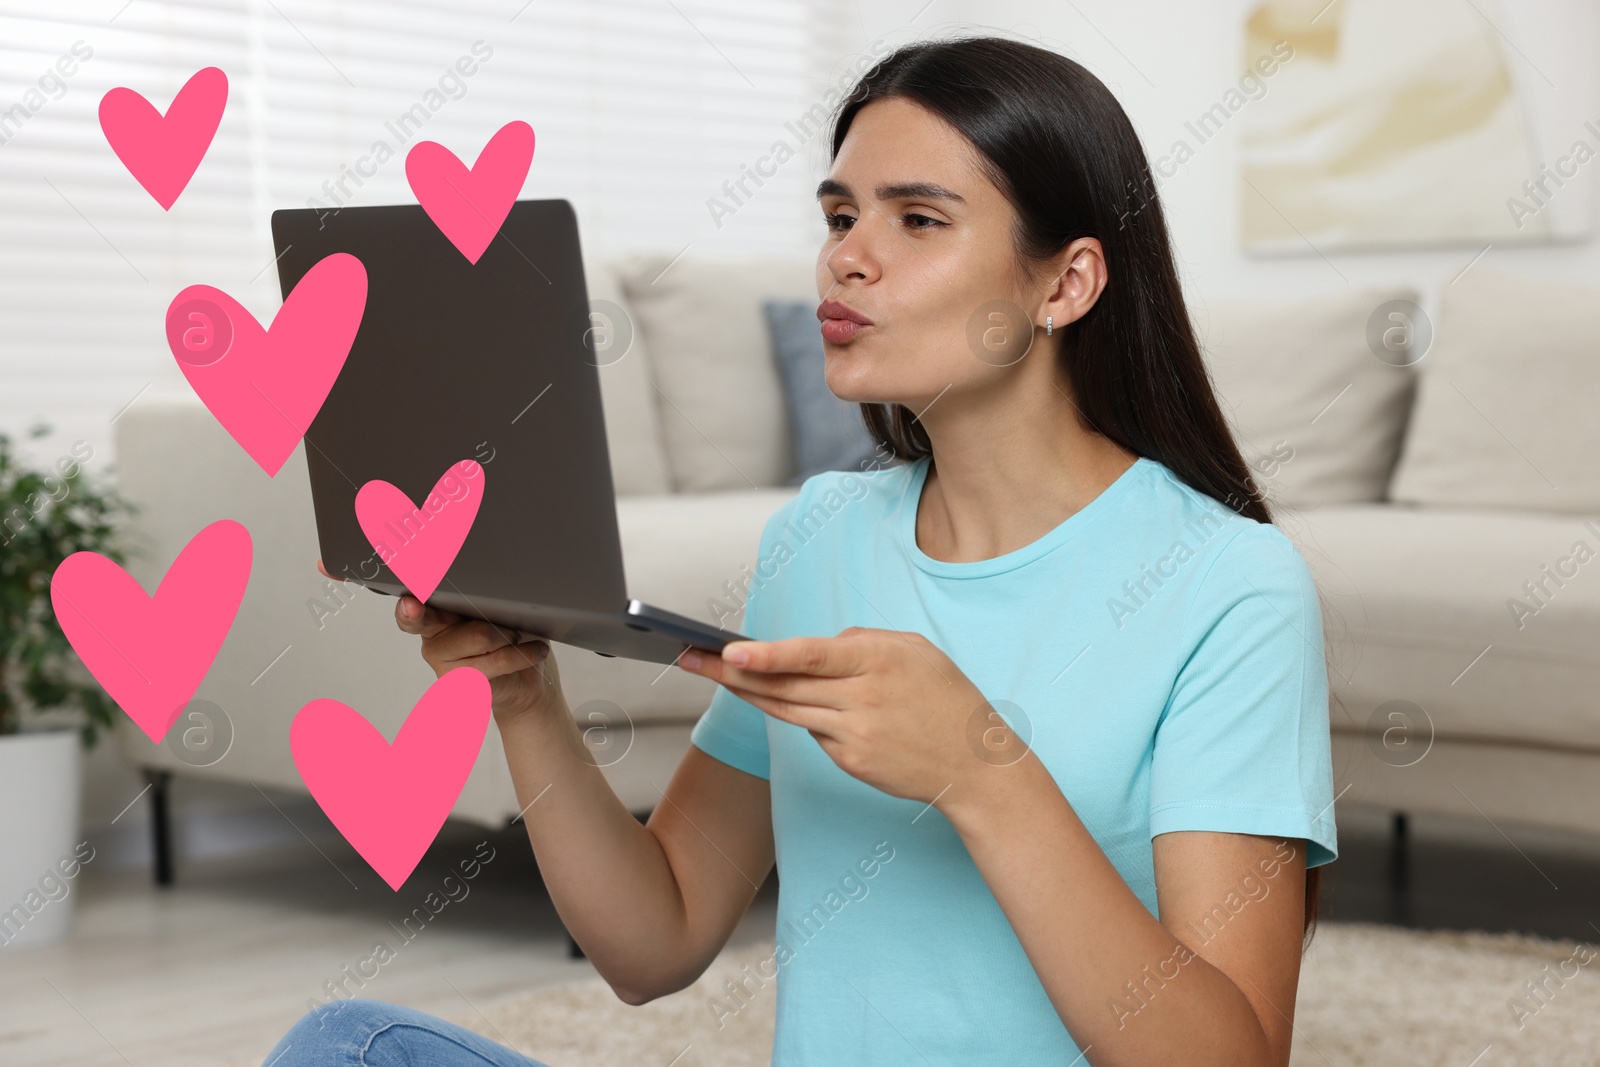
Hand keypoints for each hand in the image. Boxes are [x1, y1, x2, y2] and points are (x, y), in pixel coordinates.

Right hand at [315, 558, 563, 723]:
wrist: (529, 684)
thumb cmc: (514, 634)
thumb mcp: (503, 601)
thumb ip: (484, 581)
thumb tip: (490, 545)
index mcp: (432, 603)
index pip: (393, 584)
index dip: (356, 574)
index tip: (334, 566)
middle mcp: (429, 631)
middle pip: (424, 614)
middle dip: (429, 610)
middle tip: (428, 607)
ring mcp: (440, 660)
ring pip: (473, 636)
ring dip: (508, 634)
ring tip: (523, 633)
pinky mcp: (456, 685)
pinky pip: (489, 664)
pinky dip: (520, 654)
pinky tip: (533, 650)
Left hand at [678, 626, 1017, 807]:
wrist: (976, 766)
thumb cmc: (946, 698)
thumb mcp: (915, 650)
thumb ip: (862, 642)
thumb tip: (814, 648)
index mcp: (878, 661)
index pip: (810, 656)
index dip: (766, 655)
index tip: (727, 650)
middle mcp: (861, 700)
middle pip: (783, 686)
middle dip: (731, 672)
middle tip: (689, 657)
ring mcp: (853, 735)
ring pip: (787, 710)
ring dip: (747, 692)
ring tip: (711, 672)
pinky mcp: (848, 761)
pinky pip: (813, 730)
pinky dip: (801, 714)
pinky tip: (790, 702)